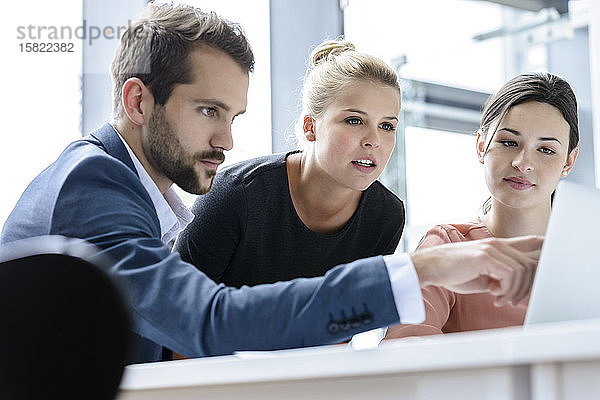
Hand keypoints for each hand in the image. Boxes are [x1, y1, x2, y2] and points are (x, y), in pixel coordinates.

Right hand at [410, 236, 542, 305]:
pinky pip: (510, 275)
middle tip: (512, 299)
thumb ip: (499, 279)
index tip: (543, 275)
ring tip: (500, 299)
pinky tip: (494, 295)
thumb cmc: (450, 273)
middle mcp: (498, 244)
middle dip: (528, 286)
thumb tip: (514, 290)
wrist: (428, 267)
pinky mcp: (485, 256)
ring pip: (523, 270)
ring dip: (516, 291)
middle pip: (533, 262)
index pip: (532, 242)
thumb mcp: (481, 277)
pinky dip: (506, 290)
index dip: (546, 253)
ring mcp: (492, 248)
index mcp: (498, 246)